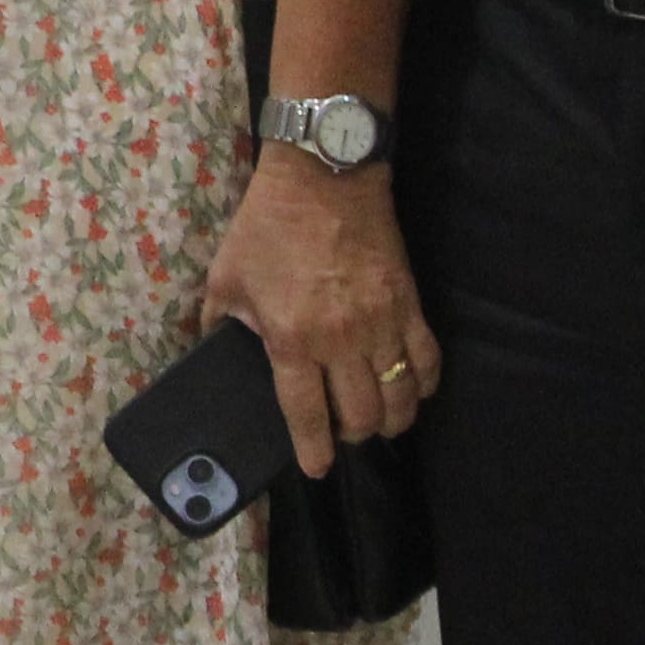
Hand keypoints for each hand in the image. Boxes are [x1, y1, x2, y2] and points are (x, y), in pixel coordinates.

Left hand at [199, 152, 439, 480]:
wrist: (325, 177)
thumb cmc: (267, 227)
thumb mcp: (225, 277)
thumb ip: (221, 323)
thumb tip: (217, 352)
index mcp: (292, 338)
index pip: (307, 412)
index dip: (314, 449)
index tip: (317, 468)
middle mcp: (341, 340)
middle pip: (361, 414)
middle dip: (353, 436)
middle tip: (344, 435)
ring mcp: (382, 323)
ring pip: (400, 396)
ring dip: (391, 420)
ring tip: (378, 422)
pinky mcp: (409, 304)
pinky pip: (428, 359)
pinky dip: (424, 384)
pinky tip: (413, 390)